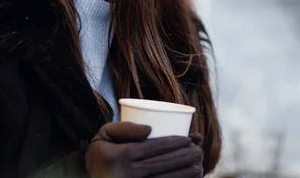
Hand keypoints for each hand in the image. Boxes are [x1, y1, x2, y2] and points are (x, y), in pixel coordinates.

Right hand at [84, 122, 202, 177]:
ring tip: (199, 164)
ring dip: (188, 173)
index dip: (176, 143)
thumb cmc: (99, 154)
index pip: (154, 148)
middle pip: (165, 164)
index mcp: (120, 157)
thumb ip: (124, 127)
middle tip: (198, 150)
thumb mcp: (103, 134)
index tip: (189, 138)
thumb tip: (151, 128)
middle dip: (187, 157)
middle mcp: (128, 176)